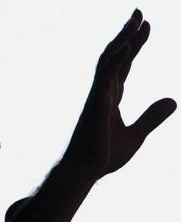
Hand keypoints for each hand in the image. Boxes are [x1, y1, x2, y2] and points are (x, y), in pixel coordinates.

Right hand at [65, 9, 175, 180]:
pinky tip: (127, 45)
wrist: (84, 172)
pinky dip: (116, 59)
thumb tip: (173, 100)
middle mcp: (102, 94)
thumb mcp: (136, 136)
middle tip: (141, 15)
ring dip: (123, 39)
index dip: (135, 47)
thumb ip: (151, 117)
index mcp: (110, 100)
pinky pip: (105, 76)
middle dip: (128, 36)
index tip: (147, 28)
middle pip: (116, 58)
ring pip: (109, 61)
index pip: (123, 67)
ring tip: (137, 19)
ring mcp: (97, 97)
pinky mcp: (95, 104)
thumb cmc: (103, 157)